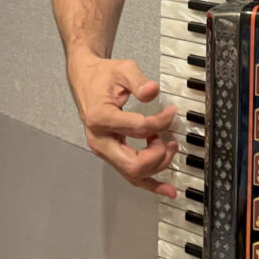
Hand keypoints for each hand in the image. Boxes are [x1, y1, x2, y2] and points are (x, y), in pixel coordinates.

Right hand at [68, 54, 179, 196]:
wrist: (86, 81)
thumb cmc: (103, 77)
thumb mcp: (122, 69)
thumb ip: (138, 80)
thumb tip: (152, 91)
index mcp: (100, 118)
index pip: (139, 129)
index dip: (161, 121)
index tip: (172, 111)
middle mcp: (100, 140)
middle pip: (133, 163)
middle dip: (158, 154)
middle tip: (170, 139)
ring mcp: (104, 151)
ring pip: (133, 173)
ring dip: (157, 165)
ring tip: (168, 146)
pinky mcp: (111, 155)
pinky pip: (130, 175)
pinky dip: (150, 184)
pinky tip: (166, 189)